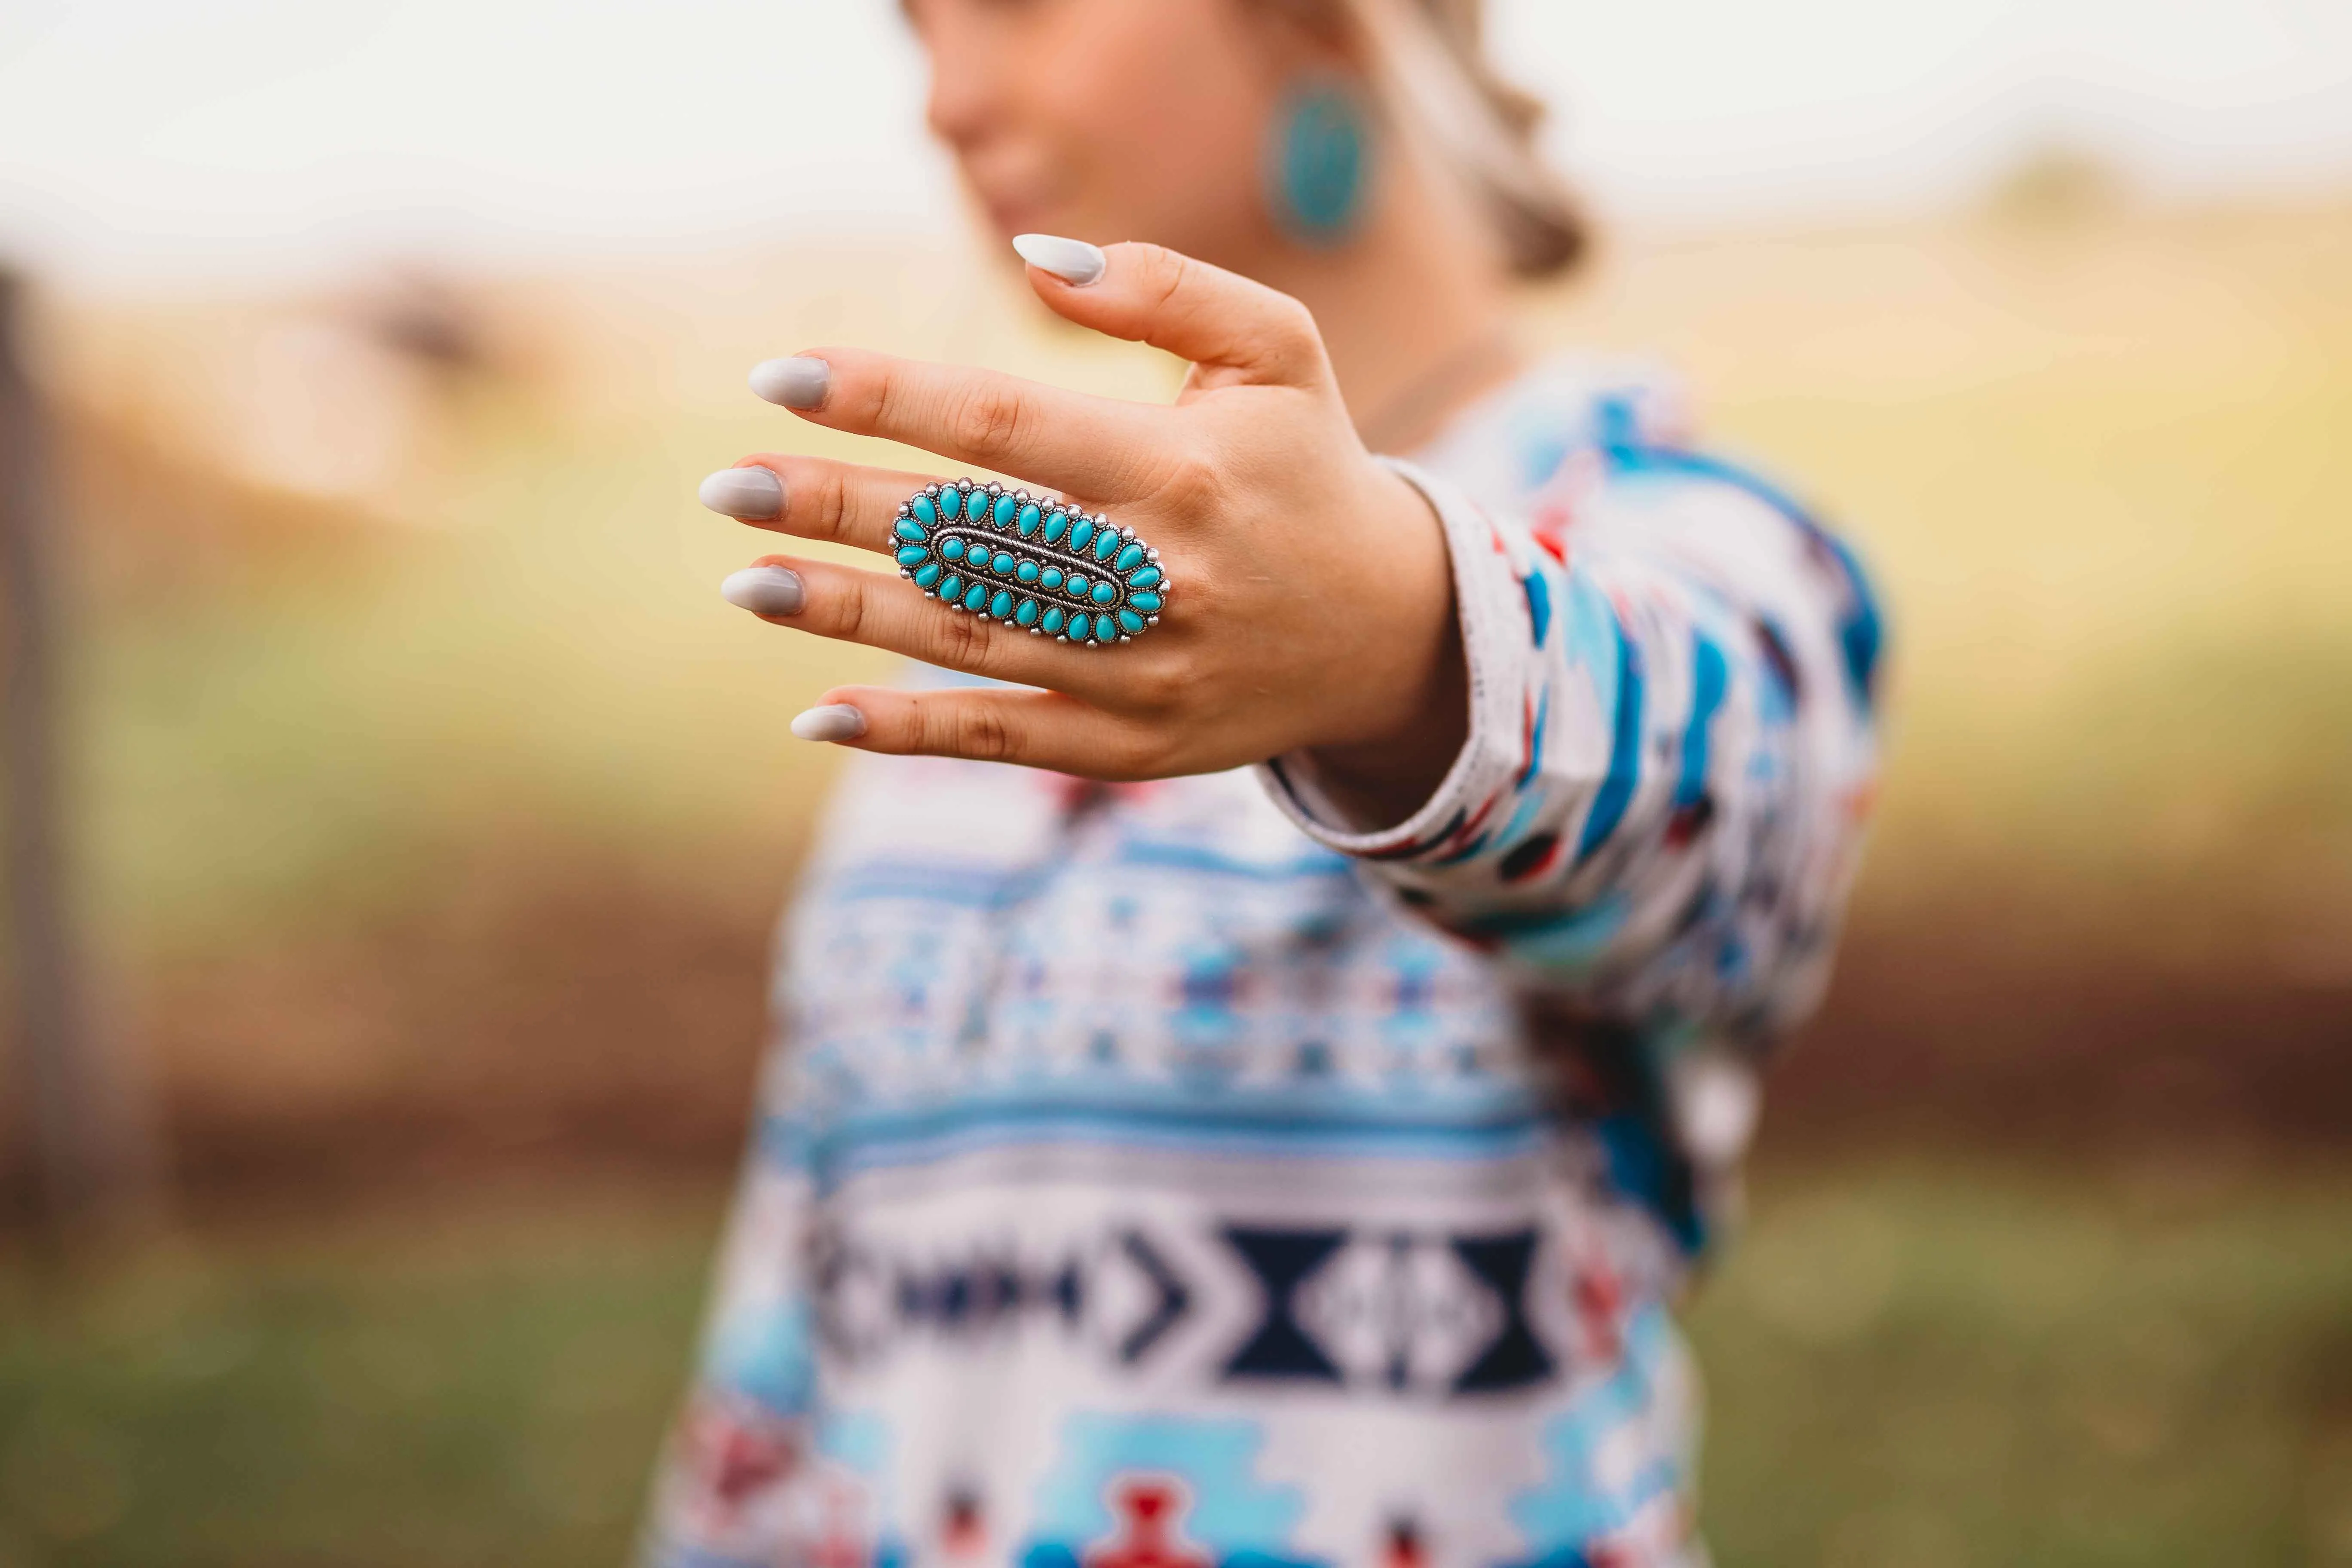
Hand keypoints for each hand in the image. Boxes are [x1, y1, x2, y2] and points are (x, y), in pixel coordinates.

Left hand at [705, 239, 1466, 824]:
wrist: (1389, 628)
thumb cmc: (1307, 467)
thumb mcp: (1276, 349)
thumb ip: (1165, 286)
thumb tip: (1033, 254)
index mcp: (1180, 467)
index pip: (1001, 424)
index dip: (883, 397)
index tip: (779, 378)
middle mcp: (1155, 575)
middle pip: (963, 538)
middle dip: (834, 509)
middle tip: (729, 488)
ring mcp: (1141, 671)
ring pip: (964, 639)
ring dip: (843, 614)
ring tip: (745, 579)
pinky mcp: (1132, 744)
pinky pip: (999, 739)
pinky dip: (906, 730)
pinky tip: (818, 711)